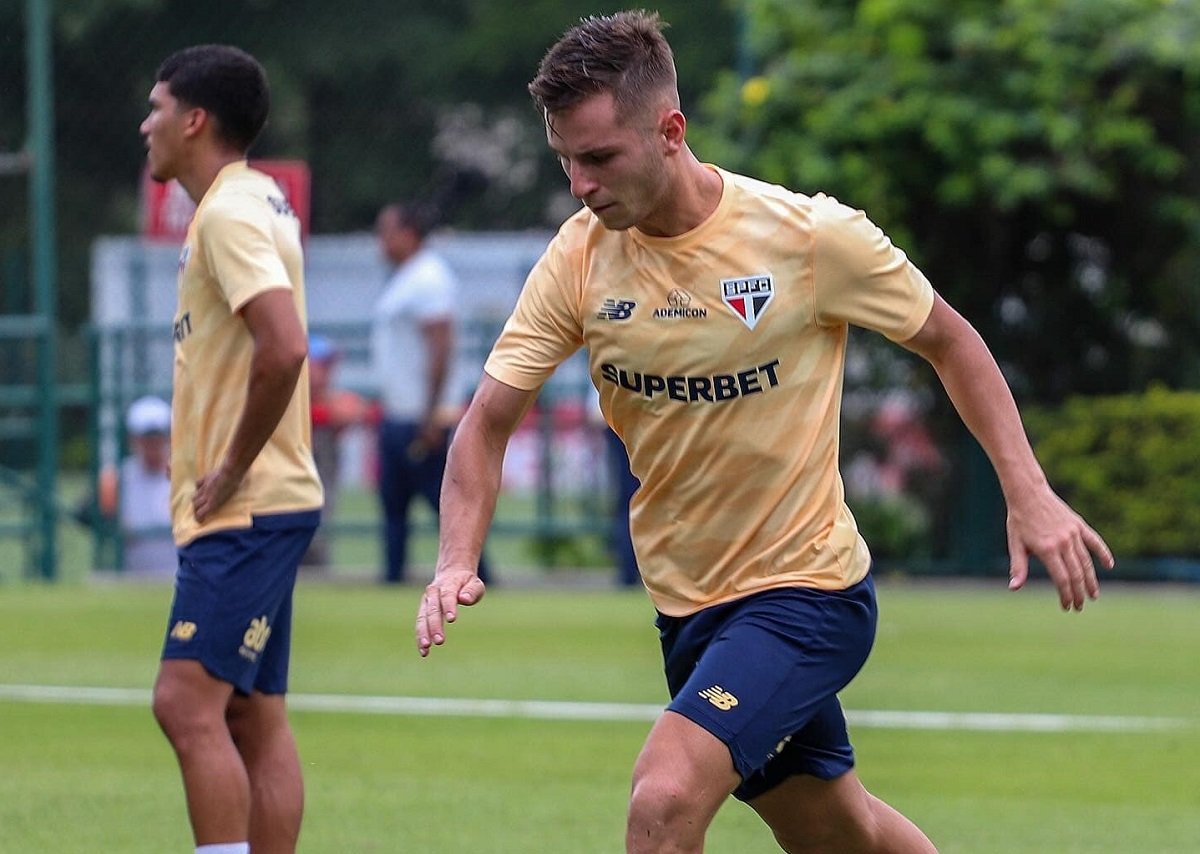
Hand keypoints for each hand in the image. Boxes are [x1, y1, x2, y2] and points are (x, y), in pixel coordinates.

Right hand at [192, 463, 241, 522]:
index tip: (200, 521)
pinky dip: (198, 488)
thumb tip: (216, 506)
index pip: (200, 513)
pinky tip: (201, 488)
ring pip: (194, 497)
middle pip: (195, 506)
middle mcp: (206, 496)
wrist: (232, 471)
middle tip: (198, 512)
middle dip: (196, 510)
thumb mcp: (229, 498)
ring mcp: (204, 487)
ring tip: (199, 502)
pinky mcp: (205, 479)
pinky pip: (197, 485)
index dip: (198, 518)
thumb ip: (220, 502)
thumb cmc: (235, 485)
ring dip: (196, 501)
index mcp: (213, 503)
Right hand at [416, 569, 485, 656]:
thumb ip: (472, 591)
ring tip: (426, 647)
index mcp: (448, 584)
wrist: (451, 573)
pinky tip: (424, 651)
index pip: (447, 595)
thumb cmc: (466, 582)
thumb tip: (464, 599)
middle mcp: (433, 592)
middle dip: (435, 625)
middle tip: (440, 641)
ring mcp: (426, 601)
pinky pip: (420, 624)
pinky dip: (420, 637)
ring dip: (423, 632)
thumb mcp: (475, 583)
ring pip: (422, 617)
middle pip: (433, 609)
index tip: (451, 619)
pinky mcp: (423, 610)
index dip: (449, 606)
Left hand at [1006, 485, 1113, 610]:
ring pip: (1086, 561)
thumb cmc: (1019, 521)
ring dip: (1091, 580)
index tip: (1067, 606)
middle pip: (1076, 574)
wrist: (1028, 493)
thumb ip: (1018, 567)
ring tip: (1093, 594)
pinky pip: (1095, 541)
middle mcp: (1063, 542)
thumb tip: (1014, 588)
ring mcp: (1073, 533)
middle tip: (1080, 606)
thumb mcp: (1015, 544)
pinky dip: (1103, 554)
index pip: (1062, 579)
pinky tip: (1109, 566)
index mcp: (1047, 549)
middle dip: (1079, 593)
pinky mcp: (1079, 525)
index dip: (1066, 595)